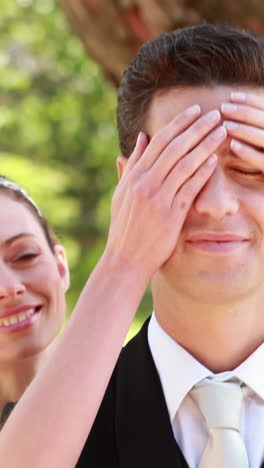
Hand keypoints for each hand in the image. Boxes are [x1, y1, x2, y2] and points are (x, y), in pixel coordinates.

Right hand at [105, 105, 225, 280]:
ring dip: (205, 146)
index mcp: (133, 176)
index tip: (194, 111)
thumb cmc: (124, 225)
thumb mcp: (121, 192)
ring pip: (185, 165)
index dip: (178, 124)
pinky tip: (214, 159)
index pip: (158, 142)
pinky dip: (202, 173)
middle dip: (197, 128)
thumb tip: (142, 137)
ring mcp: (158, 200)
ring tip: (221, 131)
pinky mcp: (171, 216)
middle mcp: (145, 184)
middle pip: (175, 148)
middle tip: (214, 114)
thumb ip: (132, 164)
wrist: (126, 258)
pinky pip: (189, 189)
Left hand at [222, 92, 263, 168]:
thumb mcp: (260, 153)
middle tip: (224, 107)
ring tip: (226, 126)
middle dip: (246, 112)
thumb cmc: (262, 183)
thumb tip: (234, 115)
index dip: (252, 102)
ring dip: (246, 130)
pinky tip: (233, 146)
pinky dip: (249, 152)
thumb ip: (255, 134)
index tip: (232, 96)